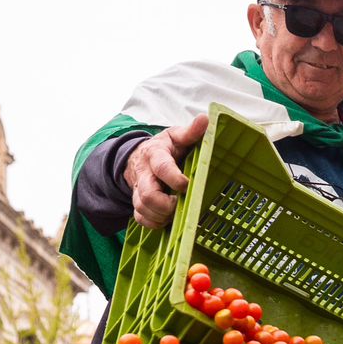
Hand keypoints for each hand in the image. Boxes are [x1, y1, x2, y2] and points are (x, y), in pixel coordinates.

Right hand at [124, 113, 209, 228]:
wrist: (140, 156)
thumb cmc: (164, 147)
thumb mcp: (176, 136)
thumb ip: (190, 132)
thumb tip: (205, 120)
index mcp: (155, 154)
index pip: (162, 167)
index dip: (174, 178)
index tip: (187, 185)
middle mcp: (144, 173)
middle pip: (148, 194)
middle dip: (166, 205)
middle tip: (180, 204)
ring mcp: (138, 189)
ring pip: (142, 208)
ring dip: (161, 216)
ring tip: (175, 212)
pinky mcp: (137, 202)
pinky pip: (140, 218)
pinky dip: (154, 223)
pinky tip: (166, 219)